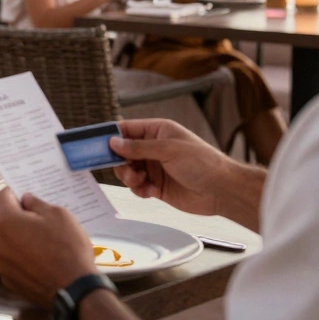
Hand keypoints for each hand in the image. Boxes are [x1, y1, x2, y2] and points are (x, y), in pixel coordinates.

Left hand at [0, 189, 95, 306]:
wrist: (75, 290)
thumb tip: (26, 200)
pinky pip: (14, 262)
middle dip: (20, 218)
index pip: (3, 196)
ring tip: (45, 244)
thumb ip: (37, 203)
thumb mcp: (58, 215)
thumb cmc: (67, 248)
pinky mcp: (10, 281)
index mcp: (6, 221)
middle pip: (5, 221)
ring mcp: (2, 264)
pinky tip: (42, 261)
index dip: (16, 192)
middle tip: (43, 220)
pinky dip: (24, 258)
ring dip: (22, 239)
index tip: (27, 195)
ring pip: (9, 242)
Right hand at [110, 119, 233, 215]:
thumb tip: (114, 142)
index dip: (111, 135)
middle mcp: (154, 148)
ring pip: (128, 170)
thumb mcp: (168, 149)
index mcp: (158, 131)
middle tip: (123, 168)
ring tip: (140, 181)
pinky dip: (139, 189)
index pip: (127, 129)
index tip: (96, 144)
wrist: (222, 190)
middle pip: (124, 152)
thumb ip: (138, 147)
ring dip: (129, 177)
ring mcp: (155, 167)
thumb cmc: (203, 163)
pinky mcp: (157, 186)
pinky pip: (138, 186)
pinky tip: (149, 190)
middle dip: (120, 161)